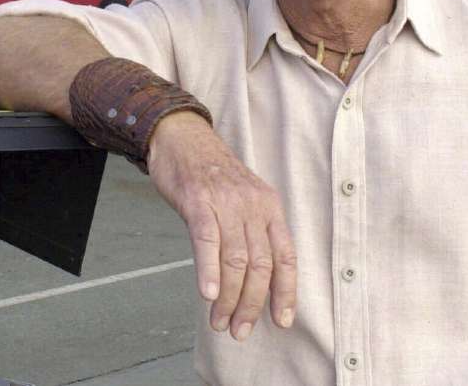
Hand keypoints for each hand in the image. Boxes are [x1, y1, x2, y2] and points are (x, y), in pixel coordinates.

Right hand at [147, 111, 297, 340]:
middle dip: (252, 304)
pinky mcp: (198, 201)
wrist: (181, 137)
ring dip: (228, 297)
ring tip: (219, 321)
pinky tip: (207, 294)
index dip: (286, 292)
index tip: (280, 321)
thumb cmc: (210, 173)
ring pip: (235, 259)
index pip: (286, 256)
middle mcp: (253, 205)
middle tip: (239, 330)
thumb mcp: (243, 198)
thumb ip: (250, 232)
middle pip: (261, 265)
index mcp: (270, 206)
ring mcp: (226, 202)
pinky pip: (208, 241)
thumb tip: (253, 279)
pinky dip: (209, 271)